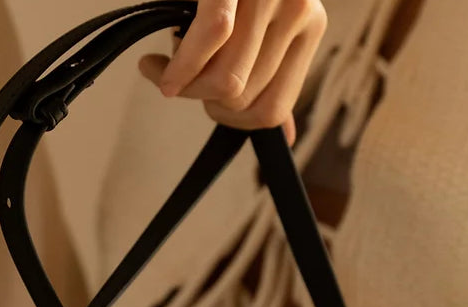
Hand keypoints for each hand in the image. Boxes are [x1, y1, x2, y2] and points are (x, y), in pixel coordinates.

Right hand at [138, 0, 327, 144]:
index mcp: (309, 26)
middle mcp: (297, 11)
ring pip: (226, 80)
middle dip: (201, 102)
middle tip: (176, 84)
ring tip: (162, 70)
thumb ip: (274, 75)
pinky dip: (177, 67)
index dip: (231, 122)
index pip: (273, 110)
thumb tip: (283, 134)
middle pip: (243, 98)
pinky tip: (157, 66)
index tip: (204, 107)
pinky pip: (209, 41)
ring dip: (183, 86)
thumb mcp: (265, 21)